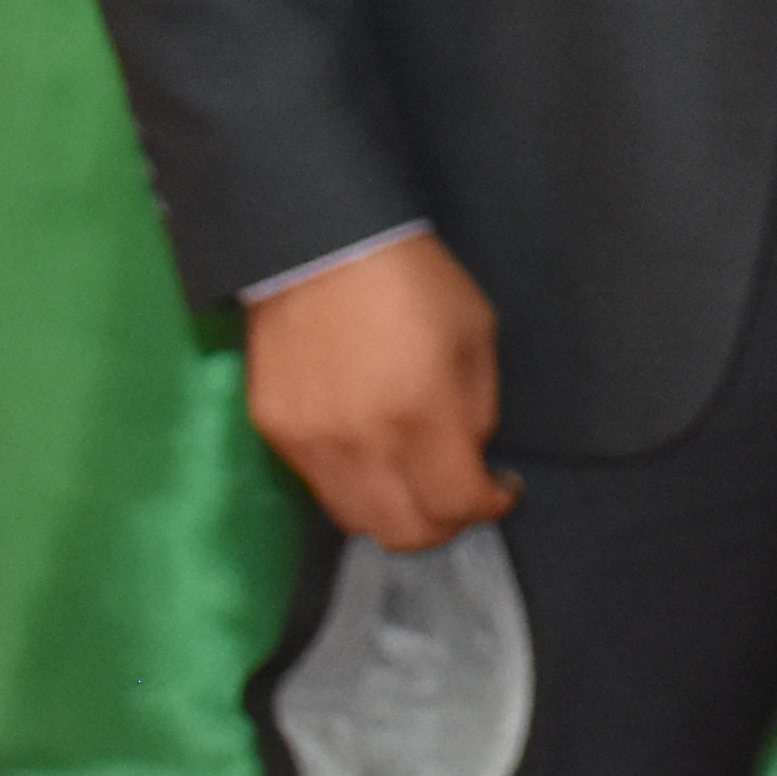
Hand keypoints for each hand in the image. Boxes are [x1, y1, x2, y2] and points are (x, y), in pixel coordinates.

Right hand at [243, 231, 518, 550]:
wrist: (320, 241)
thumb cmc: (410, 278)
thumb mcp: (475, 331)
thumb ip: (479, 406)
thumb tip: (471, 456)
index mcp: (421, 411)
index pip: (458, 504)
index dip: (490, 506)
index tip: (501, 490)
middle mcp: (363, 440)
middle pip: (405, 534)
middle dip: (444, 525)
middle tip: (458, 496)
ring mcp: (311, 442)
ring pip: (356, 521)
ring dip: (395, 512)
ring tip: (414, 480)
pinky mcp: (275, 431)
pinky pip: (318, 486)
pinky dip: (352, 484)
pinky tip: (370, 450)